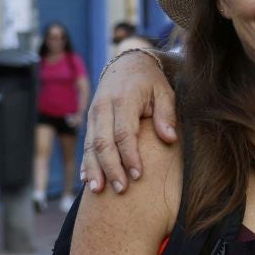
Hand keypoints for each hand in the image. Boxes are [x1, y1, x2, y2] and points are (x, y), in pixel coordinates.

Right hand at [79, 49, 176, 194]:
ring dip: (94, 169)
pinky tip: (86, 180)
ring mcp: (93, 114)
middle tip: (120, 190)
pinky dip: (86, 163)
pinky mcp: (89, 121)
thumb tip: (169, 138)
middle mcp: (103, 107)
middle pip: (103, 142)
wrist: (127, 64)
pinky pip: (85, 144)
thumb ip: (166, 114)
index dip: (130, 156)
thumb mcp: (164, 92)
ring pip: (90, 145)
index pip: (124, 133)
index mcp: (123, 100)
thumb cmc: (151, 82)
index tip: (138, 176)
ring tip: (98, 191)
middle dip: (111, 168)